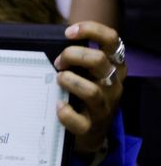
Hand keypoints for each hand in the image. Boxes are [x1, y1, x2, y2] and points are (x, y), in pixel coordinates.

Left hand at [54, 21, 125, 152]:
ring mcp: (104, 107)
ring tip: (58, 80)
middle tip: (58, 63)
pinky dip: (65, 112)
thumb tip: (51, 39)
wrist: (91, 134)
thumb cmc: (84, 95)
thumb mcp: (88, 74)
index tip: (68, 32)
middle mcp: (113, 85)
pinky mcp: (91, 127)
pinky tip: (57, 105)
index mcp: (114, 67)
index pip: (112, 40)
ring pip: (91, 91)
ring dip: (69, 81)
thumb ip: (78, 58)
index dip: (91, 30)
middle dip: (72, 56)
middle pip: (99, 61)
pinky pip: (78, 120)